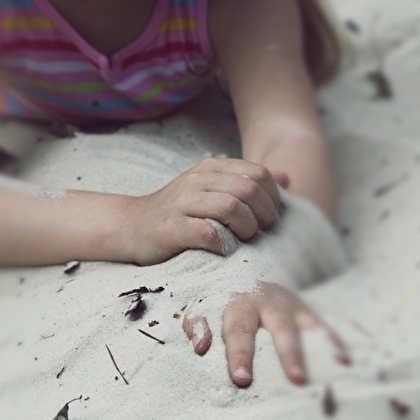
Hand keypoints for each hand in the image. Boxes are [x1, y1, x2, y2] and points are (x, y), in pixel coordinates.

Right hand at [125, 158, 289, 264]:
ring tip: (243, 239)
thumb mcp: (212, 191)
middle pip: (248, 189)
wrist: (131, 227)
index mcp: (210, 168)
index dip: (273, 197)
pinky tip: (223, 250)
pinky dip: (223, 244)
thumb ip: (247, 184)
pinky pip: (207, 233)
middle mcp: (196, 180)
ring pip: (231, 206)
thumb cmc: (179, 214)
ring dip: (245, 227)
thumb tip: (287, 179)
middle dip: (263, 214)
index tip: (270, 218)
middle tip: (260, 231)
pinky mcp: (170, 228)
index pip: (258, 173)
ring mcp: (182, 202)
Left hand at [182, 281, 349, 385]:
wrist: (247, 275)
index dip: (240, 354)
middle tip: (296, 380)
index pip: (239, 330)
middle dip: (289, 354)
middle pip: (281, 329)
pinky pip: (327, 329)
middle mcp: (270, 304)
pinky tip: (347, 362)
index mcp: (240, 303)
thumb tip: (200, 347)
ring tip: (337, 368)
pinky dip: (338, 343)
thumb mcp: (203, 308)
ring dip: (323, 347)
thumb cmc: (222, 304)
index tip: (241, 378)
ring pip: (311, 327)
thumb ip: (196, 324)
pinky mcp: (310, 314)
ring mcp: (294, 308)